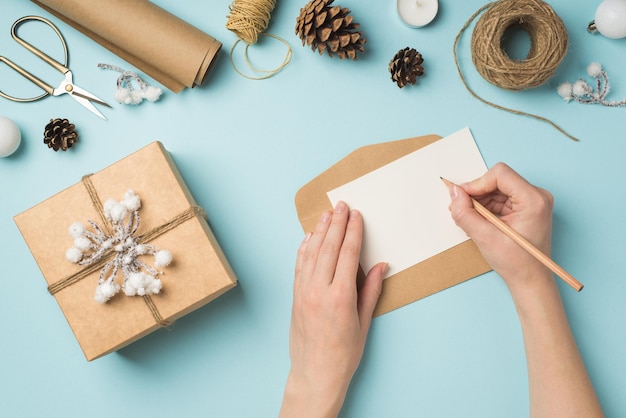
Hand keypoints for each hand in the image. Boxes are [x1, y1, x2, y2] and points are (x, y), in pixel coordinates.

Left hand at [279, 201, 386, 417]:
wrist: (315, 373)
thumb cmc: (343, 353)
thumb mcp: (363, 323)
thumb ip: (371, 291)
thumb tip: (381, 265)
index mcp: (340, 297)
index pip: (347, 254)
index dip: (353, 232)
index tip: (356, 215)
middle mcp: (319, 290)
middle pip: (328, 248)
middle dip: (336, 224)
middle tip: (342, 205)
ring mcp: (303, 292)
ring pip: (311, 253)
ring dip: (319, 231)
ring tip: (326, 214)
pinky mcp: (295, 296)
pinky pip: (299, 266)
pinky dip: (304, 249)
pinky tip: (308, 237)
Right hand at [447, 162, 553, 290]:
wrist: (531, 280)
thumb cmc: (516, 263)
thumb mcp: (485, 237)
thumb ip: (465, 213)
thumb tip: (454, 192)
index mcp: (533, 200)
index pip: (500, 174)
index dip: (477, 184)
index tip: (462, 197)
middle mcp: (536, 196)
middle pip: (498, 180)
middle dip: (477, 194)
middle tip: (462, 210)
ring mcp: (532, 200)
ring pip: (496, 188)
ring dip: (480, 202)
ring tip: (472, 221)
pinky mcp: (526, 207)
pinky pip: (500, 197)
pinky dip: (486, 207)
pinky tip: (481, 222)